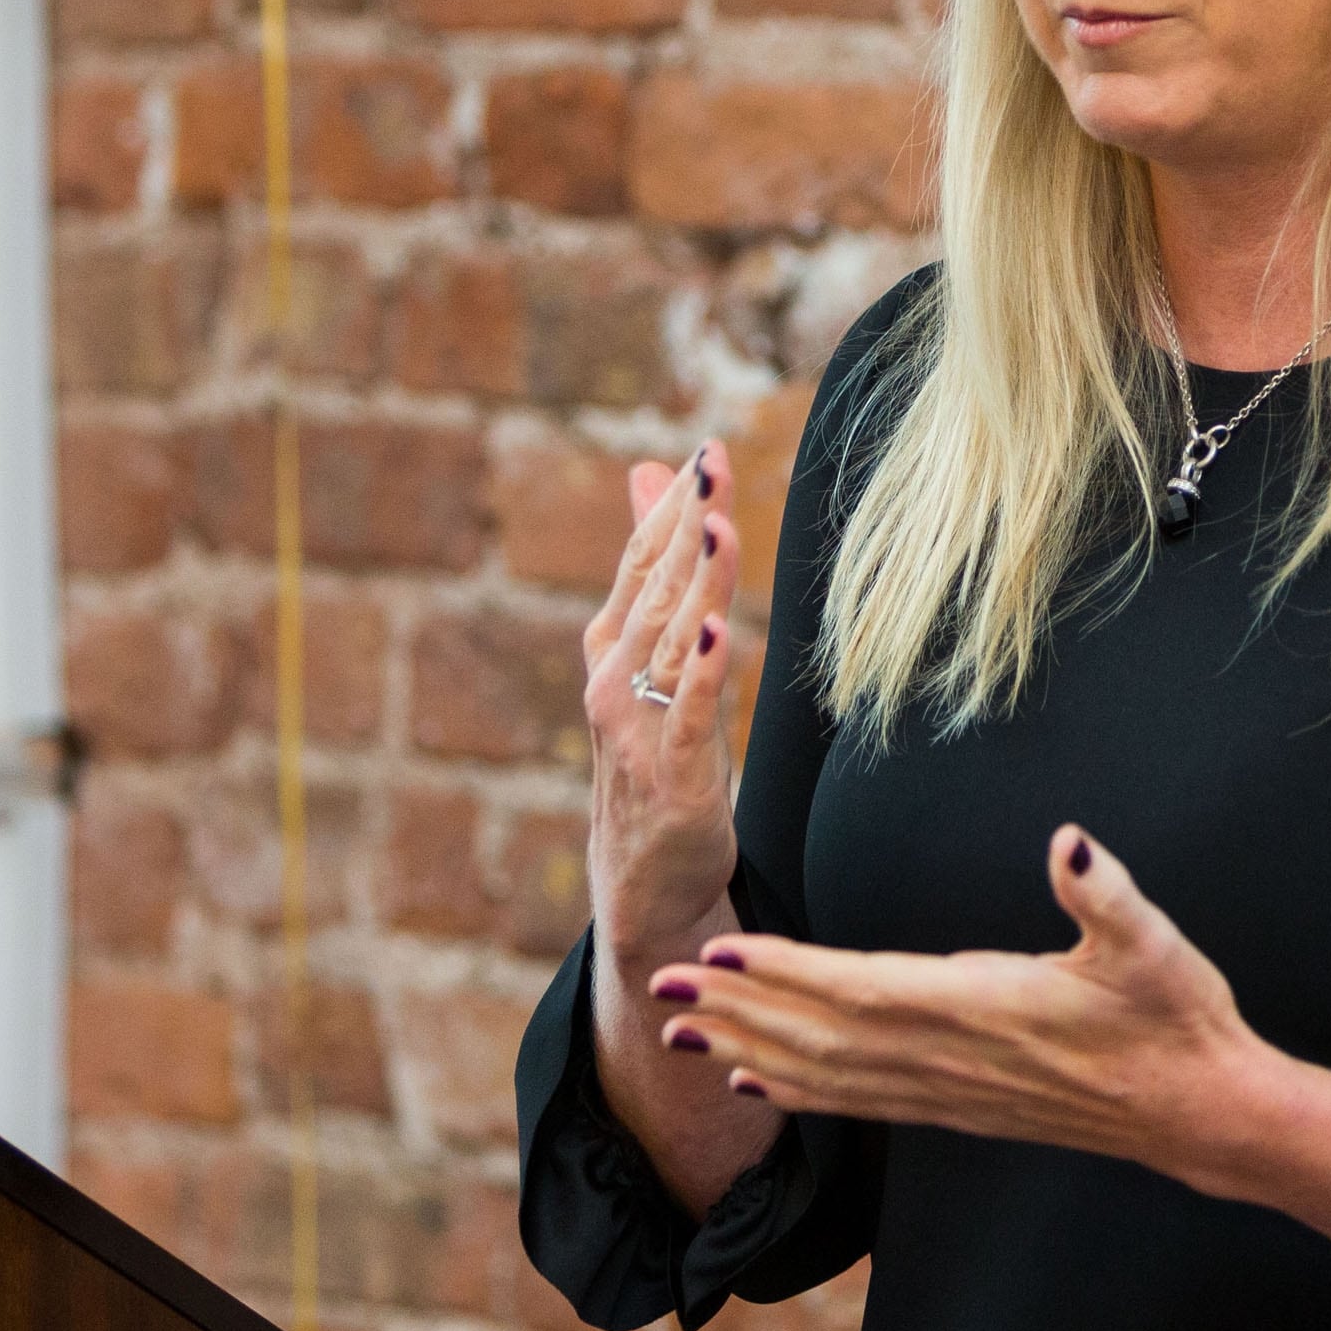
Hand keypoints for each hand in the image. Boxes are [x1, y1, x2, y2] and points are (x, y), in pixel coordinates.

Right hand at [582, 442, 742, 965]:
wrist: (646, 882)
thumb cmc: (657, 759)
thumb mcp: (657, 659)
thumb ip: (652, 568)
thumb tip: (647, 470)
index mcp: (612, 650)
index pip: (641, 563)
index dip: (672, 506)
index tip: (705, 448)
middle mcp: (616, 682)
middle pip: (656, 589)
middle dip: (685, 524)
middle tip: (711, 460)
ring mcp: (641, 730)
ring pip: (672, 641)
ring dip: (697, 581)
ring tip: (716, 522)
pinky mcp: (676, 776)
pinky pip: (692, 715)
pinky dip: (703, 672)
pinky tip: (718, 630)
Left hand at [647, 825, 1283, 1196]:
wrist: (1201, 1109)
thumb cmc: (1178, 1017)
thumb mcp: (1155, 942)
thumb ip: (1104, 892)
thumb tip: (1072, 843)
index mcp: (986, 1007)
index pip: (863, 990)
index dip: (786, 974)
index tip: (720, 953)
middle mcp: (953, 1057)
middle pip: (822, 1036)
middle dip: (738, 1010)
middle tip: (659, 987)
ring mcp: (951, 1090)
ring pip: (829, 1076)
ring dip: (749, 1049)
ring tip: (679, 1032)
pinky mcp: (958, 1107)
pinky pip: (858, 1102)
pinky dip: (798, 1090)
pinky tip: (754, 1080)